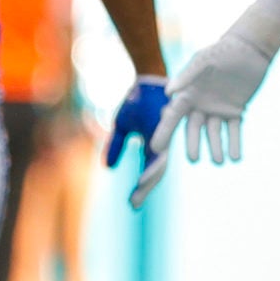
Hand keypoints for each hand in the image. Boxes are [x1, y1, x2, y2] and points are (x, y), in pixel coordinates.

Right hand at [105, 77, 170, 209]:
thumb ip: (117, 145)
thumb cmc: (136, 101)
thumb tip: (108, 168)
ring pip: (163, 156)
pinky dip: (159, 149)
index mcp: (154, 146)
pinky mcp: (171, 117)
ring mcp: (168, 131)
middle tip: (135, 202)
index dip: (141, 188)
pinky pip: (166, 137)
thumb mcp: (121, 125)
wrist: (147, 76)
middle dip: (145, 186)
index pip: (149, 171)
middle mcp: (164, 142)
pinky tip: (154, 158)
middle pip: (157, 169)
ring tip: (141, 185)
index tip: (132, 204)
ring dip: (152, 172)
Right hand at [150, 0, 279, 174]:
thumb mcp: (204, 60)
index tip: (156, 148)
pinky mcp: (236, 110)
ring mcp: (219, 109)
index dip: (165, 132)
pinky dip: (234, 144)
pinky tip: (235, 158)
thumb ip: (187, 75)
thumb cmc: (223, 51)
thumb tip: (169, 93)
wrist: (250, 48)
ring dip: (216, 148)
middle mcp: (202, 104)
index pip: (173, 116)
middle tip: (194, 160)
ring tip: (219, 162)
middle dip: (193, 145)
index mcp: (189, 94)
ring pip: (214, 133)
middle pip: (194, 129)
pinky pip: (234, 130)